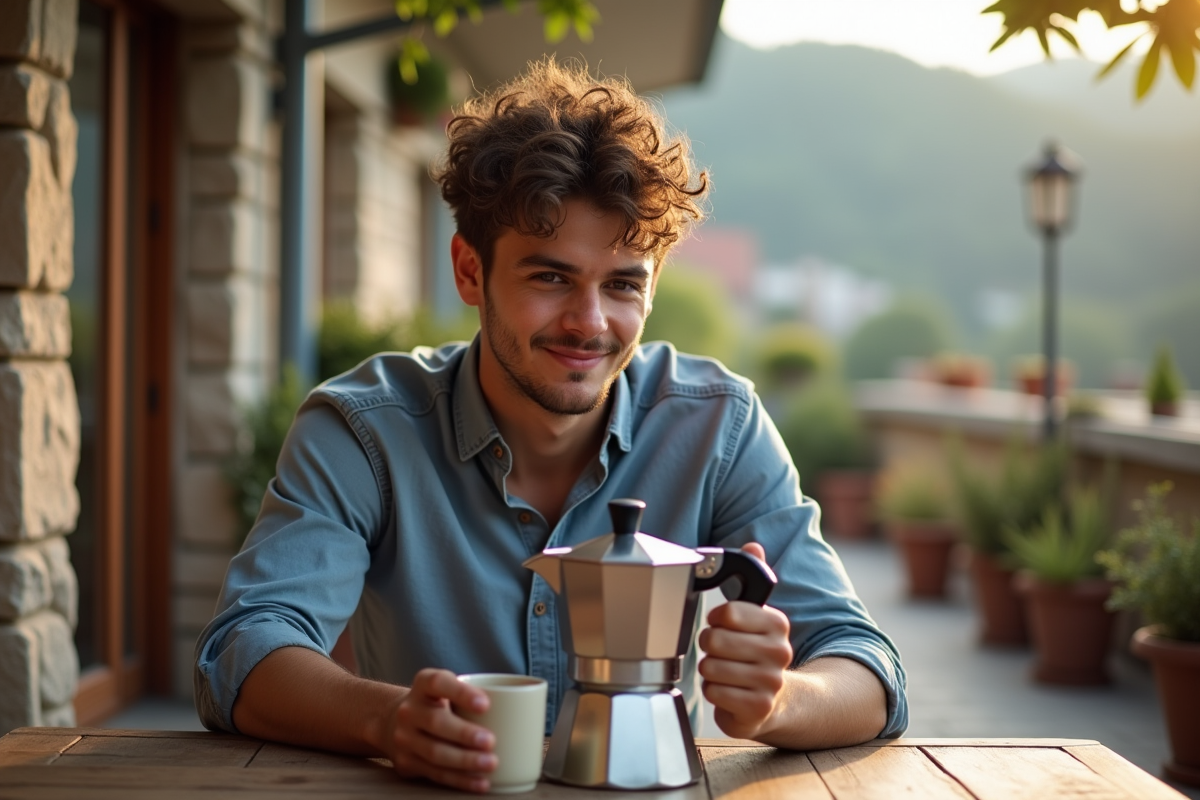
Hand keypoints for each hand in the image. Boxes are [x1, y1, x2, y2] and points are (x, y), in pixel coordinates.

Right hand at [384, 668, 497, 792]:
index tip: (486, 704)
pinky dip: (461, 780)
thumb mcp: (445, 688)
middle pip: (436, 722)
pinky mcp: (406, 762)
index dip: (462, 693)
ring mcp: (404, 738)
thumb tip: (524, 706)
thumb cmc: (435, 703)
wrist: (392, 721)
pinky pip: (436, 774)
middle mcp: (410, 710)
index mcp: (423, 684)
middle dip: (465, 734)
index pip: (440, 683)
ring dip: (465, 761)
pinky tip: (480, 781)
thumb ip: (472, 693)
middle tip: (491, 741)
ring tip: (490, 763)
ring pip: (435, 752)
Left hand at [697, 542, 792, 739]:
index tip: (719, 623)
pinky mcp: (758, 709)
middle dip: (709, 646)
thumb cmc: (756, 652)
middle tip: (718, 650)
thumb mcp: (757, 615)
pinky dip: (713, 691)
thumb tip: (753, 545)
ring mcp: (771, 682)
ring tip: (724, 670)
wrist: (775, 700)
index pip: (729, 612)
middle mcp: (779, 652)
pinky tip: (726, 690)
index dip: (715, 619)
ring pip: (712, 667)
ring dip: (710, 670)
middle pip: (716, 640)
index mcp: (777, 624)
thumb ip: (754, 577)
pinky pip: (714, 693)